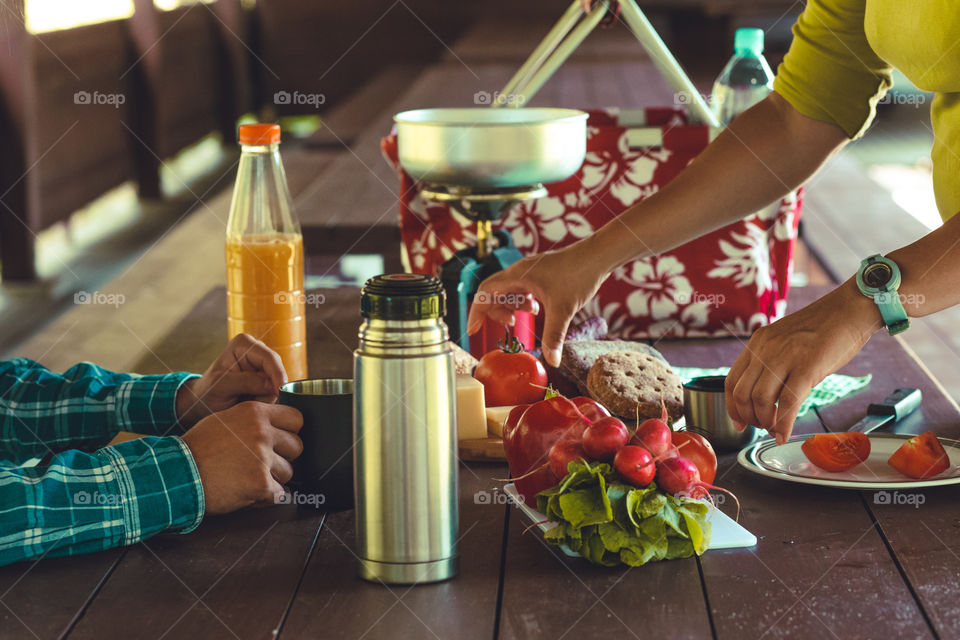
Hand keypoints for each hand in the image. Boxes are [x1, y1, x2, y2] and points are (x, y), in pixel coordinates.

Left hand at [176, 333, 287, 427]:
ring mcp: (262, 366)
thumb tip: (270, 384)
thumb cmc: (207, 392)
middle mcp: (257, 351)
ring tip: (246, 403)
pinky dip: (266, 401)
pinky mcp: (266, 379)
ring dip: (266, 397)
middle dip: (269, 389)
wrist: (203, 403)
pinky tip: (251, 403)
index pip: (269, 358)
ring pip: (278, 384)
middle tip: (252, 403)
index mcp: (243, 344)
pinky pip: (274, 392)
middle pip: (277, 371)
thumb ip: (245, 382)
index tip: (279, 392)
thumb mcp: (221, 387)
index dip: (277, 375)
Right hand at [182, 401, 302, 513]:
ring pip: (289, 471)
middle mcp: (261, 433)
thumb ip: (253, 420)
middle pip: (297, 445)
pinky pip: (279, 493)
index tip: (282, 440)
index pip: (296, 418)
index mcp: (254, 413)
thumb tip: (276, 426)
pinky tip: (247, 492)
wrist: (177, 474)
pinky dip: (266, 497)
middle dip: (283, 457)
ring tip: (248, 478)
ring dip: (274, 478)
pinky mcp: (260, 483)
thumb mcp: (226, 419)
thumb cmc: (197, 449)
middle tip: (262, 463)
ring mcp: (262, 458)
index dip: (290, 431)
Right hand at [466, 241, 608, 366]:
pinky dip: (523, 301)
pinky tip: (537, 309)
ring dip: (512, 306)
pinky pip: (521, 289)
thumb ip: (555, 337)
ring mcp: (529, 271)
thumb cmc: (579, 274)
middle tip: (509, 325)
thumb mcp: (563, 310)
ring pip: (508, 291)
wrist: (597, 256)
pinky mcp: (539, 273)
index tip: (473, 330)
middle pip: (494, 292)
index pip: (485, 292)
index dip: (476, 312)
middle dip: (497, 311)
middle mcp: (520, 271)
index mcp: (518, 276)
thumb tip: (552, 361)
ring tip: (527, 316)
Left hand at [725, 280, 880, 443]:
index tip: (738, 421)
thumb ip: (770, 362)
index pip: (731, 380)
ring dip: (764, 422)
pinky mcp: (807, 367)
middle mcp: (765, 349)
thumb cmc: (823, 328)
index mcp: (757, 343)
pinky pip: (787, 403)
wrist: (849, 309)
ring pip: (760, 400)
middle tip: (760, 428)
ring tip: (773, 429)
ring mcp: (785, 357)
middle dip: (748, 418)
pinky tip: (784, 434)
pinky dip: (783, 424)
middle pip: (742, 393)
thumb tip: (765, 396)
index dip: (732, 406)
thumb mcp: (785, 341)